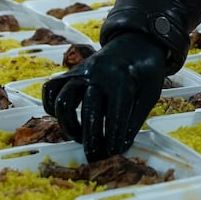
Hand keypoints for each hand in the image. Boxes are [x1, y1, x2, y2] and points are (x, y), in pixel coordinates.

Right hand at [40, 33, 169, 160]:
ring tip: (80, 137)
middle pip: (89, 113)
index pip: (116, 116)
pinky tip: (66, 118)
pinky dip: (52, 107)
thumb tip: (119, 147)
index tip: (113, 155)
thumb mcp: (150, 93)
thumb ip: (135, 119)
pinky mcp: (70, 72)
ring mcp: (81, 72)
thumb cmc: (146, 71)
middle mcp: (98, 75)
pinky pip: (50, 90)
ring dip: (69, 126)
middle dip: (91, 141)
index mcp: (123, 80)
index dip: (114, 139)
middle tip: (95, 158)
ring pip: (63, 102)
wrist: (135, 42)